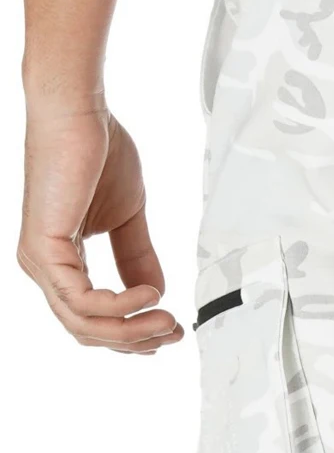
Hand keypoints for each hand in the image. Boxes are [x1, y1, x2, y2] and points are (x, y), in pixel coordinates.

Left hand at [18, 98, 183, 353]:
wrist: (78, 113)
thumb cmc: (98, 152)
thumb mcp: (128, 215)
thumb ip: (137, 254)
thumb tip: (155, 291)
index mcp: (60, 261)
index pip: (91, 316)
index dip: (130, 331)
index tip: (169, 330)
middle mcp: (44, 268)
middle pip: (86, 330)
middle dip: (134, 339)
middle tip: (174, 333)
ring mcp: (40, 262)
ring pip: (81, 324)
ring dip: (130, 329)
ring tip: (167, 319)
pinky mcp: (44, 250)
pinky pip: (82, 300)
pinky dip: (121, 304)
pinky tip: (150, 294)